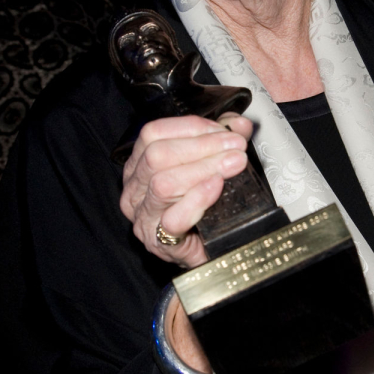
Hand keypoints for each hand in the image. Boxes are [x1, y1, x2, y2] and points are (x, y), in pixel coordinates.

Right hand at [120, 113, 252, 268]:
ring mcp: (143, 217)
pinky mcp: (159, 242)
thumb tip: (239, 124)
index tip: (225, 131)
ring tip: (233, 164)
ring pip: (163, 184)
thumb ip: (222, 139)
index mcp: (140, 162)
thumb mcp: (211, 163)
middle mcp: (134, 188)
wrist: (207, 250)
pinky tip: (216, 188)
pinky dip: (197, 199)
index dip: (192, 127)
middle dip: (202, 146)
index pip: (153, 133)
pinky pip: (173, 219)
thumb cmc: (203, 204)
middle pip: (157, 155)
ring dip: (204, 169)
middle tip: (236, 147)